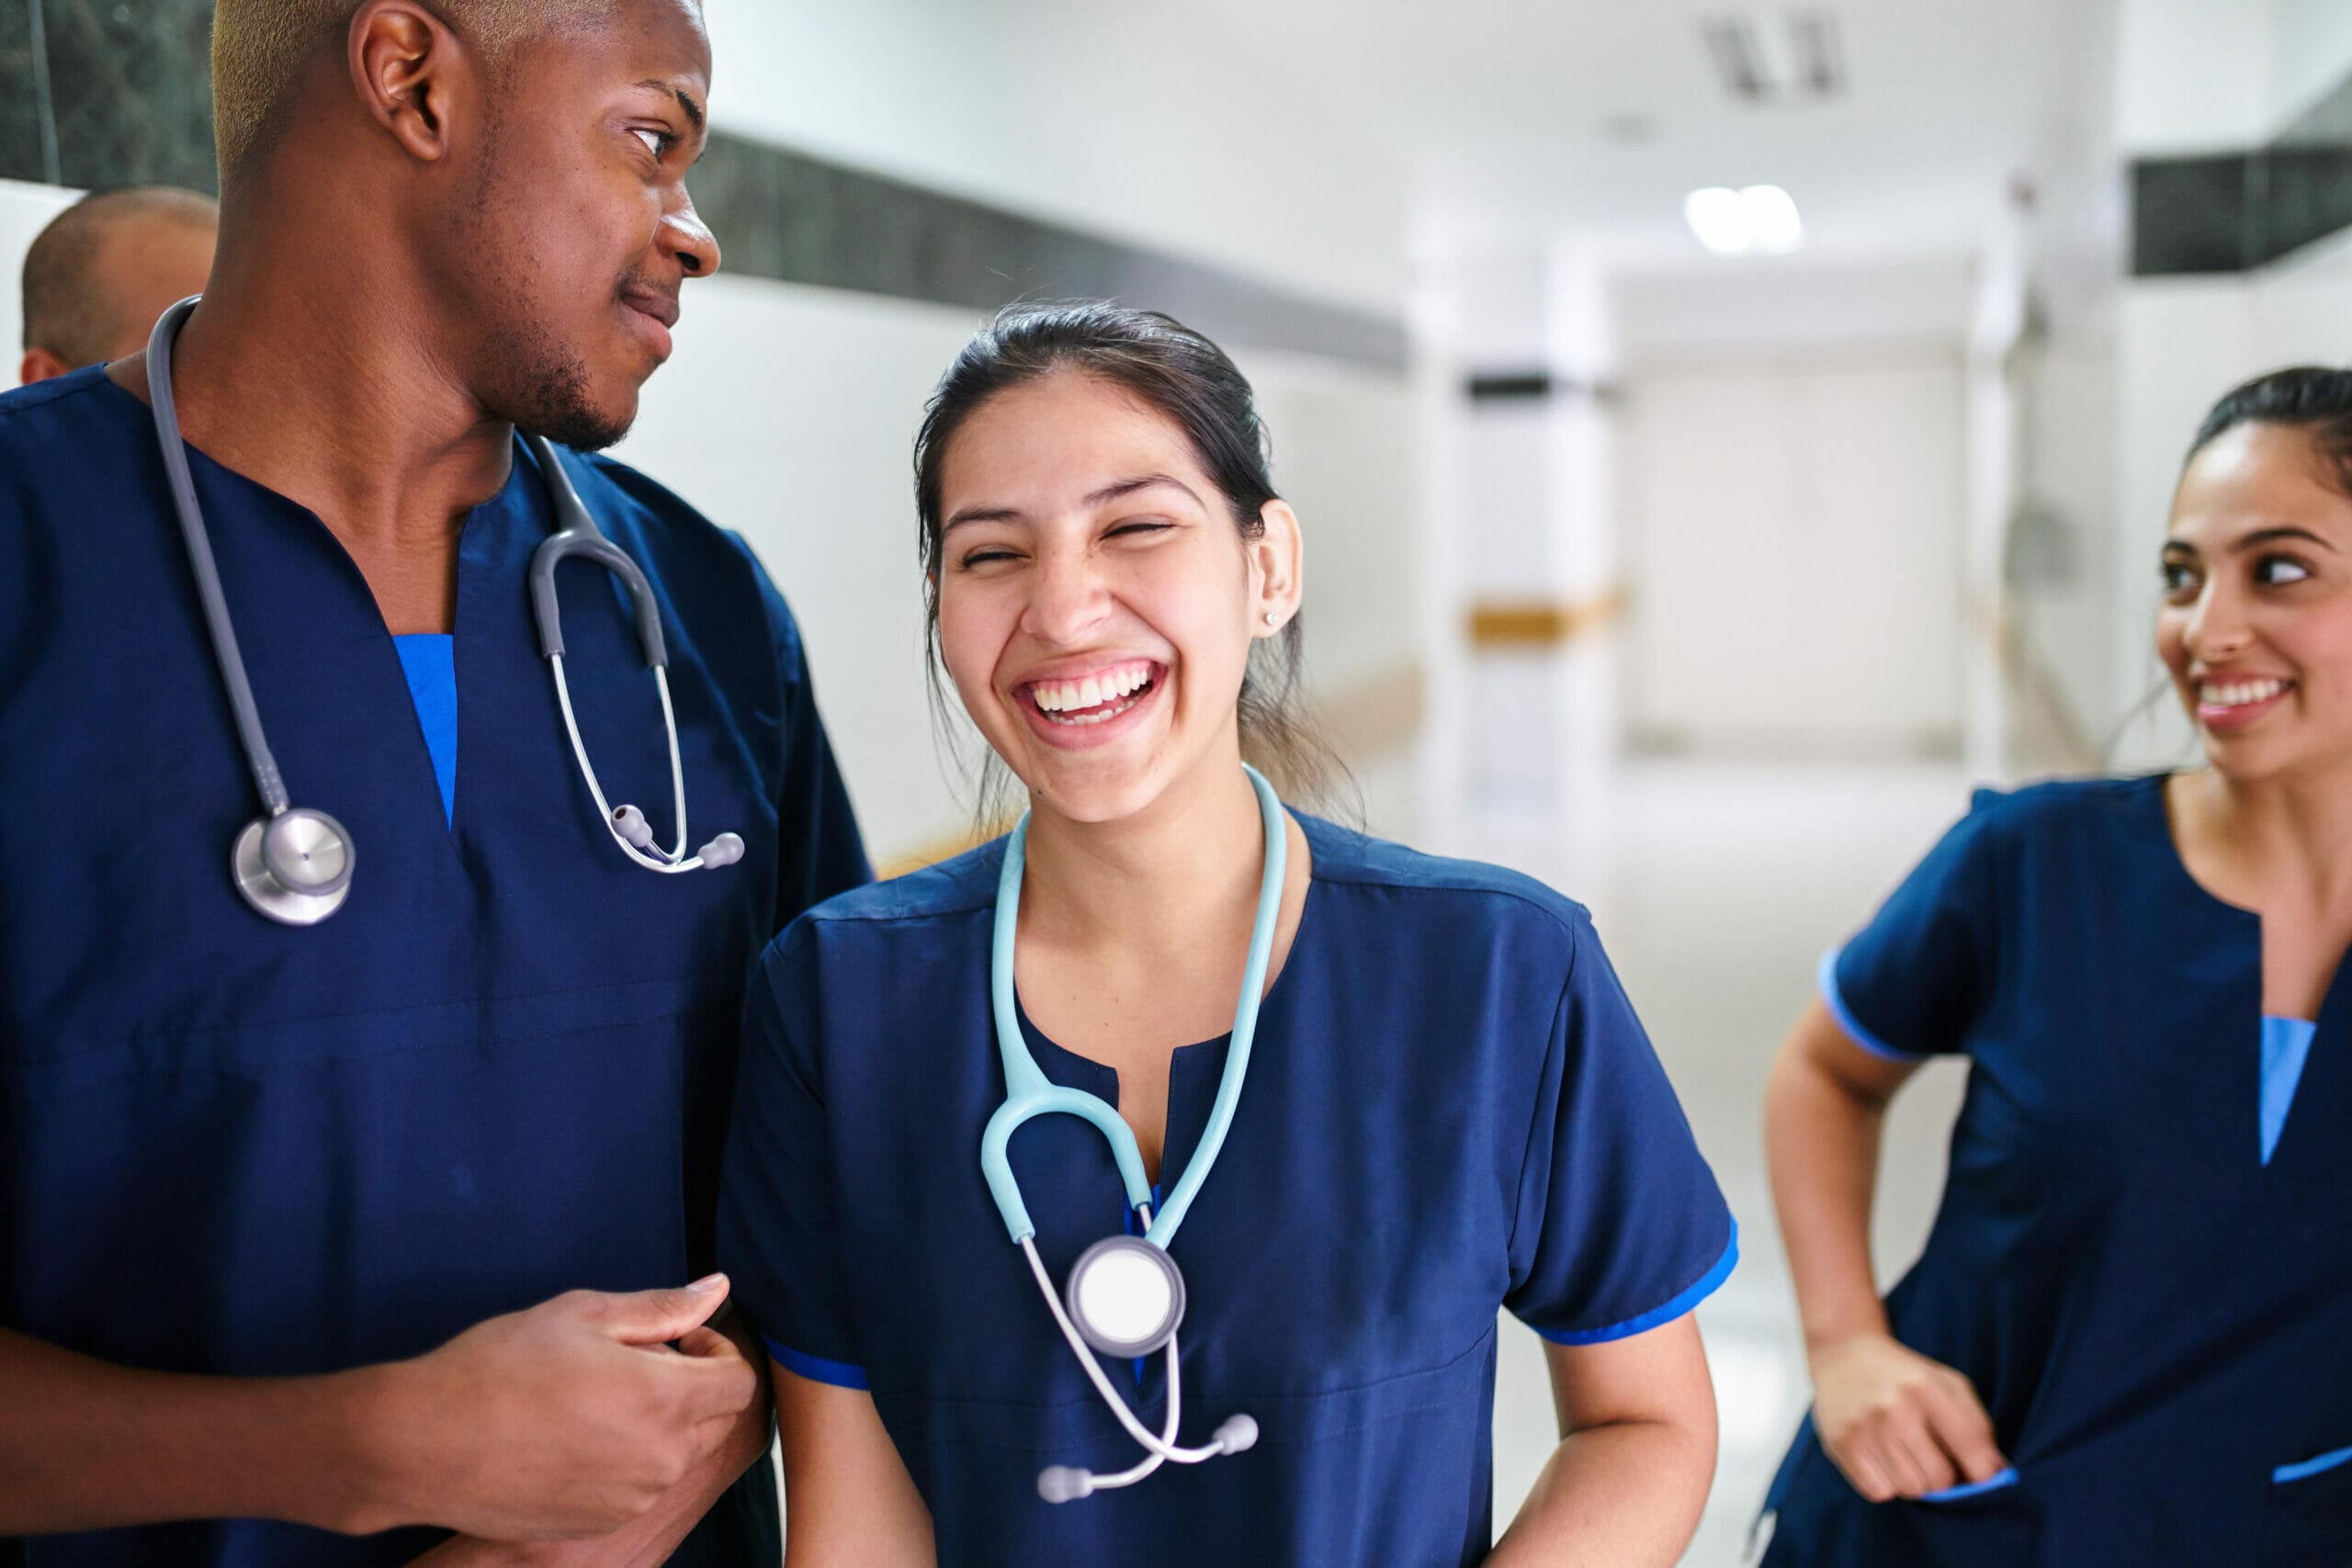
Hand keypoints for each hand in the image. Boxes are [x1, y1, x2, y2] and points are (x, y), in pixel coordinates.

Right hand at [363, 1276, 757, 1541]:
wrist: (425, 1443)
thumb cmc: (500, 1367)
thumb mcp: (584, 1314)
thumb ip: (662, 1307)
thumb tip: (718, 1288)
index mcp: (665, 1402)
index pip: (739, 1382)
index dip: (716, 1353)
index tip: (677, 1341)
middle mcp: (660, 1460)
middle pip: (717, 1422)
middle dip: (693, 1388)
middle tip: (633, 1364)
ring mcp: (631, 1499)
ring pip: (678, 1457)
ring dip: (661, 1426)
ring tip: (596, 1400)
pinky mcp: (600, 1523)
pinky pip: (640, 1488)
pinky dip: (628, 1461)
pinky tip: (574, 1438)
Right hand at [1809, 1332, 2006, 1501]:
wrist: (1843, 1354)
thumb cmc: (1904, 1375)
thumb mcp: (1946, 1383)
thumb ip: (1976, 1425)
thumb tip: (1995, 1472)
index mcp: (1927, 1387)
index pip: (1970, 1446)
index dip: (1983, 1472)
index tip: (1981, 1476)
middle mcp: (1895, 1407)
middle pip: (1939, 1478)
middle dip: (1944, 1478)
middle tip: (1935, 1463)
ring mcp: (1865, 1427)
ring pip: (1910, 1489)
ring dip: (1914, 1482)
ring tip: (1907, 1459)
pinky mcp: (1841, 1443)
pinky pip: (1878, 1492)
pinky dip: (1886, 1485)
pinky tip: (1883, 1462)